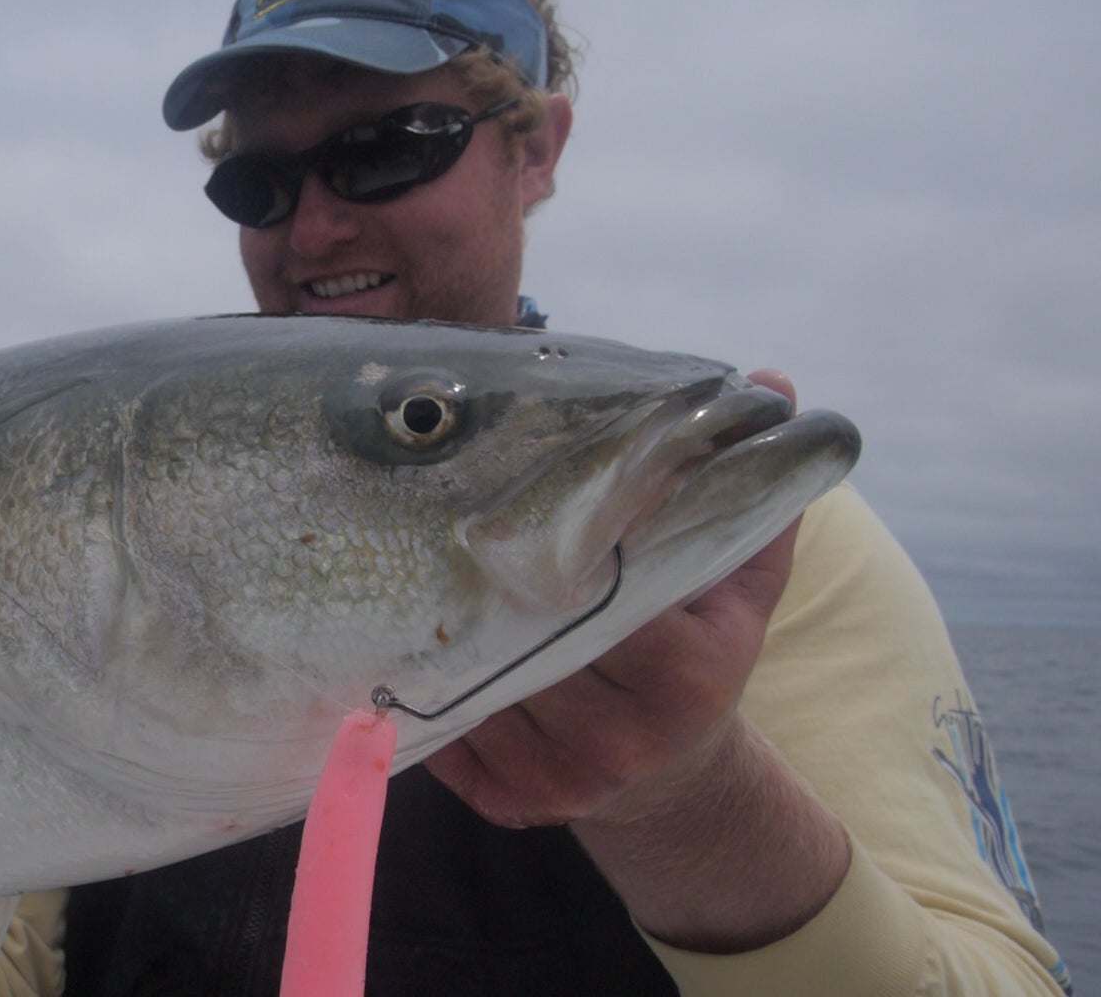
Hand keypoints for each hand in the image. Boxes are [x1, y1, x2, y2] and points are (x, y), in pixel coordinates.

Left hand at [424, 370, 851, 951]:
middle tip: (435, 519)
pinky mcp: (513, 806)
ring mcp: (564, 779)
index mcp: (685, 673)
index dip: (555, 543)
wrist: (678, 774)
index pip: (602, 592)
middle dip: (484, 583)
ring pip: (477, 677)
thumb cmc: (701, 650)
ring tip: (417, 568)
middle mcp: (622, 737)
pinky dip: (430, 682)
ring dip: (444, 626)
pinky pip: (449, 729)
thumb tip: (771, 382)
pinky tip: (416, 639)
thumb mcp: (741, 578)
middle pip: (525, 636)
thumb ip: (750, 488)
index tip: (510, 496)